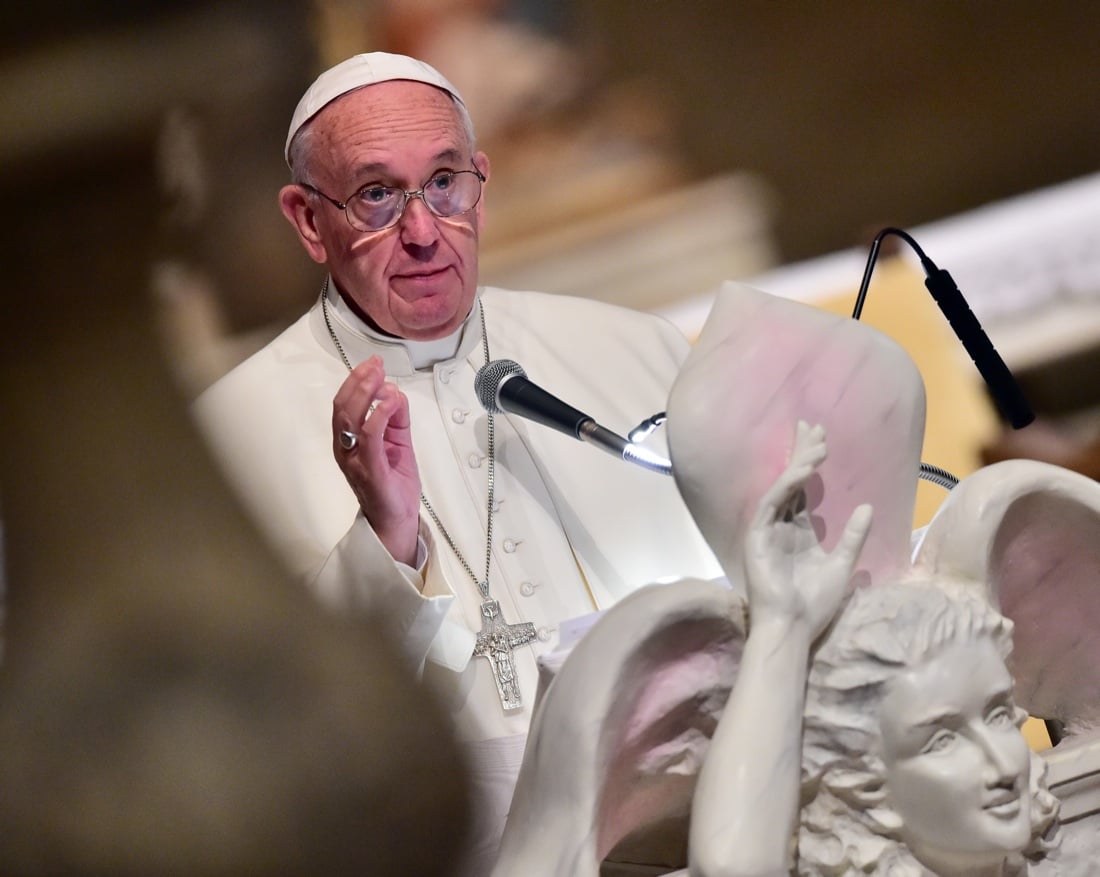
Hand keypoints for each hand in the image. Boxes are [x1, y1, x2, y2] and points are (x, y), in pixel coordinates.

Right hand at [332, 356, 420, 565]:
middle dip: (359, 381)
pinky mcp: (369, 469)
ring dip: (365, 392)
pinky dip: (378, 415)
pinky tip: (389, 401)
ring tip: (379, 376)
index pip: (344, 404)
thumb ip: (396, 418)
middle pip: (343, 407)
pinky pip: (369, 438)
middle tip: (374, 364)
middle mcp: (345, 448)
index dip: (356, 381)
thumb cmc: (393, 484)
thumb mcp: (398, 443)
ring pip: (350, 418)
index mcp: (349, 441)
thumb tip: (394, 392)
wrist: (396, 520)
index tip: (373, 364)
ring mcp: (355, 459)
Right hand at [744, 421, 871, 639]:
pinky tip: (805, 470)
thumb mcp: (842, 565)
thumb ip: (852, 537)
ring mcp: (766, 529)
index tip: (821, 438)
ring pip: (782, 487)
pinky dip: (788, 484)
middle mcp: (780, 525)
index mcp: (797, 531)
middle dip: (801, 452)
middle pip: (791, 480)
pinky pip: (773, 502)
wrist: (792, 628)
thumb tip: (866, 506)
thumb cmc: (813, 604)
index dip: (810, 463)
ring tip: (817, 444)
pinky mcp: (757, 535)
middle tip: (813, 425)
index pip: (803, 489)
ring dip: (798, 463)